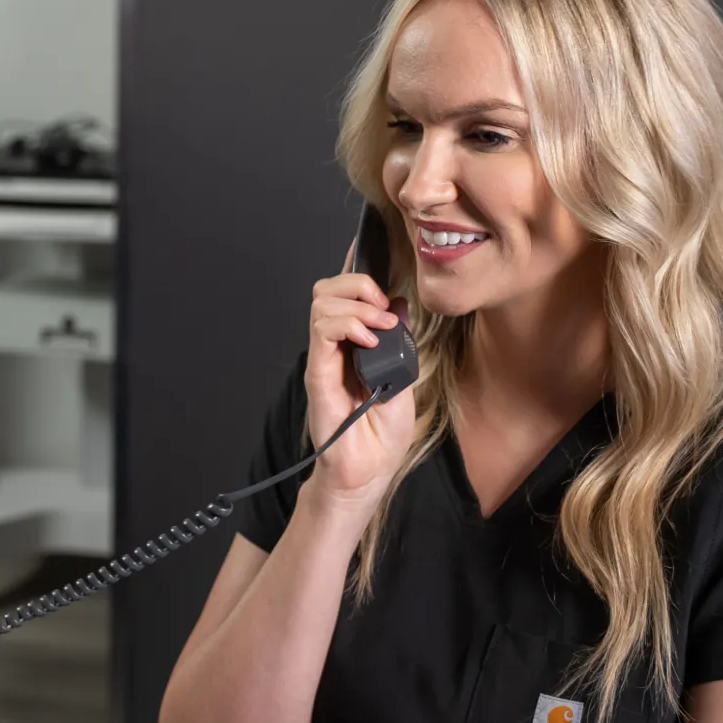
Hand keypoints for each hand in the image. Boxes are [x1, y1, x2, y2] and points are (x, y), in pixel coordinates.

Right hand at [302, 271, 420, 509]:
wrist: (368, 472)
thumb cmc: (381, 435)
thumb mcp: (404, 378)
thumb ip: (398, 342)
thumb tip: (399, 306)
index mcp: (355, 344)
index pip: (346, 295)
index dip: (354, 269)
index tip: (371, 250)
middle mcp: (335, 346)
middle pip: (327, 289)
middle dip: (357, 283)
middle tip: (382, 305)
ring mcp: (325, 358)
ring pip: (322, 302)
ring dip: (356, 303)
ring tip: (379, 325)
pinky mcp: (318, 373)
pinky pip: (322, 331)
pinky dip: (347, 325)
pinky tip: (368, 340)